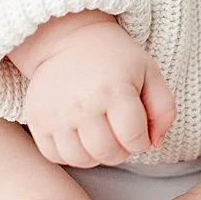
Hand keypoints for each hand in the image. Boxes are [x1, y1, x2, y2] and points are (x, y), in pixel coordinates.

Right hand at [21, 16, 176, 166]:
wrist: (70, 39)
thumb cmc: (115, 58)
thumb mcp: (149, 72)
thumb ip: (163, 109)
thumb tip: (154, 143)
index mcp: (115, 89)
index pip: (135, 139)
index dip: (141, 140)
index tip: (137, 129)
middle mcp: (84, 103)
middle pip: (109, 153)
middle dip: (121, 150)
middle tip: (119, 133)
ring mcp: (57, 113)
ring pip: (82, 160)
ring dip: (95, 155)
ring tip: (100, 135)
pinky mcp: (37, 119)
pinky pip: (56, 156)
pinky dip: (70, 153)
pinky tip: (79, 135)